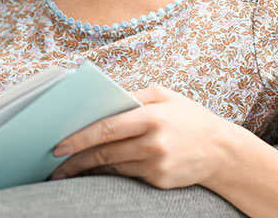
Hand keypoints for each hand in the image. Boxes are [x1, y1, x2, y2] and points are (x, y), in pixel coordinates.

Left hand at [50, 85, 236, 189]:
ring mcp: (156, 165)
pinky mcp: (159, 182)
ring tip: (67, 169)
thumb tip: (99, 103)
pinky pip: (126, 177)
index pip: (108, 128)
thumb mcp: (165, 96)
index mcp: (152, 116)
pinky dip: (110, 173)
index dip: (80, 138)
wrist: (222, 151)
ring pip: (112, 168)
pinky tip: (96, 171)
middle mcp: (154, 143)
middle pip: (104, 153)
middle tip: (54, 165)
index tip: (58, 146)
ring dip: (88, 169)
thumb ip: (132, 97)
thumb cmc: (189, 117)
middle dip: (76, 160)